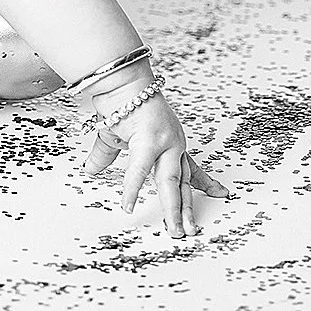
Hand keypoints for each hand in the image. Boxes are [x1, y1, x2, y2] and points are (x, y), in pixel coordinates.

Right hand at [81, 79, 231, 237]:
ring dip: (173, 209)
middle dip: (188, 209)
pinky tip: (127, 206)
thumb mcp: (115, 135)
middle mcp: (173, 144)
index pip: (191, 168)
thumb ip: (106, 157)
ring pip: (171, 182)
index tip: (220, 194)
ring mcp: (164, 143)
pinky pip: (140, 170)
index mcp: (171, 143)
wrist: (120, 79)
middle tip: (192, 230)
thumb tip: (91, 170)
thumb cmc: (121, 101)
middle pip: (184, 182)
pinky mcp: (148, 140)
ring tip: (175, 230)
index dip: (205, 183)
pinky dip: (132, 189)